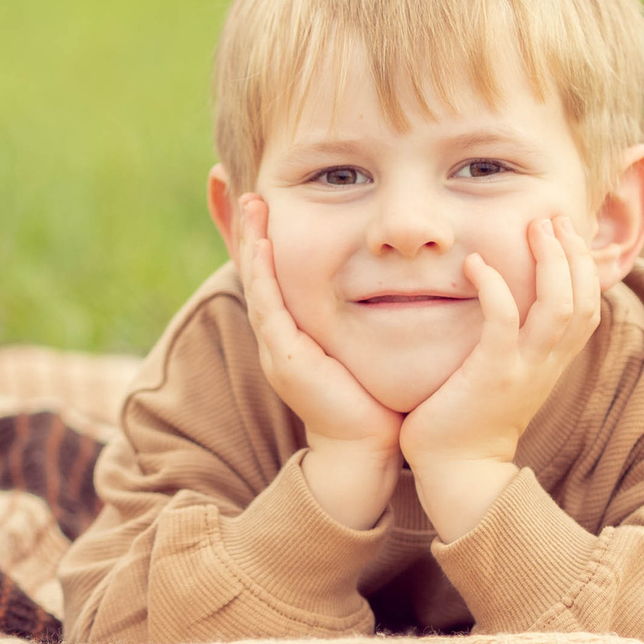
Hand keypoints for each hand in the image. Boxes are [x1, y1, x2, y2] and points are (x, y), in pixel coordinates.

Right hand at [234, 194, 402, 528]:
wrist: (368, 450)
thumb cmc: (376, 401)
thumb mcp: (366, 347)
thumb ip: (369, 316)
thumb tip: (391, 282)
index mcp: (295, 335)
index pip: (276, 279)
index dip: (269, 242)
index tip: (271, 205)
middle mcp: (280, 338)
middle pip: (258, 276)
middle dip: (252, 234)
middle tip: (253, 193)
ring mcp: (277, 348)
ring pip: (257, 284)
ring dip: (252, 243)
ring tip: (253, 205)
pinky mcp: (284, 358)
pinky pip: (267, 306)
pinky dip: (262, 272)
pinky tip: (262, 244)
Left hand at [398, 215, 600, 539]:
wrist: (457, 471)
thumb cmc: (469, 418)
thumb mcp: (503, 374)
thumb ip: (514, 342)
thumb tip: (508, 305)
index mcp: (552, 361)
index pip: (588, 305)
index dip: (584, 265)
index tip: (566, 229)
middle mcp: (546, 363)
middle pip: (583, 298)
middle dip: (573, 253)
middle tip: (554, 216)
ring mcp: (523, 369)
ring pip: (558, 306)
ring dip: (550, 262)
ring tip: (533, 226)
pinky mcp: (492, 375)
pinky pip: (503, 322)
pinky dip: (496, 288)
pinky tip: (477, 263)